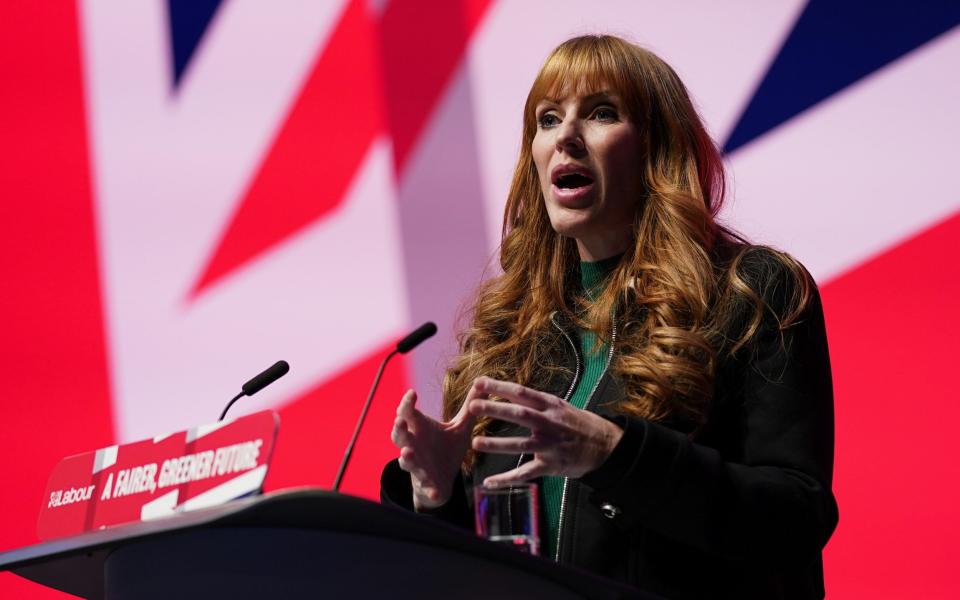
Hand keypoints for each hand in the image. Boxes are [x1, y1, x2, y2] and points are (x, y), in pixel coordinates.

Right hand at [390, 385, 480, 509]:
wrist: (444, 480)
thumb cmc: (447, 449)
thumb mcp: (460, 427)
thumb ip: (469, 407)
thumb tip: (482, 383)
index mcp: (420, 429)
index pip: (407, 413)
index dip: (406, 403)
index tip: (412, 393)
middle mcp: (414, 445)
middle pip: (399, 435)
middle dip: (398, 428)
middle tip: (399, 420)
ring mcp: (418, 465)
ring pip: (406, 461)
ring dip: (406, 457)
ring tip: (407, 453)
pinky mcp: (426, 484)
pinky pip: (425, 487)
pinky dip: (429, 490)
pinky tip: (434, 492)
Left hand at [467, 377, 622, 486]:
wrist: (606, 446)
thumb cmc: (581, 424)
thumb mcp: (561, 406)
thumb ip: (537, 402)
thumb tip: (511, 392)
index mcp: (551, 406)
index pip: (521, 393)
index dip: (499, 387)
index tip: (479, 382)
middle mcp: (549, 424)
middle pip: (519, 414)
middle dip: (495, 409)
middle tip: (473, 405)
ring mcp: (550, 446)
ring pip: (520, 445)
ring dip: (497, 444)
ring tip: (476, 442)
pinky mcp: (551, 466)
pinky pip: (525, 474)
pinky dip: (506, 480)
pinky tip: (490, 482)